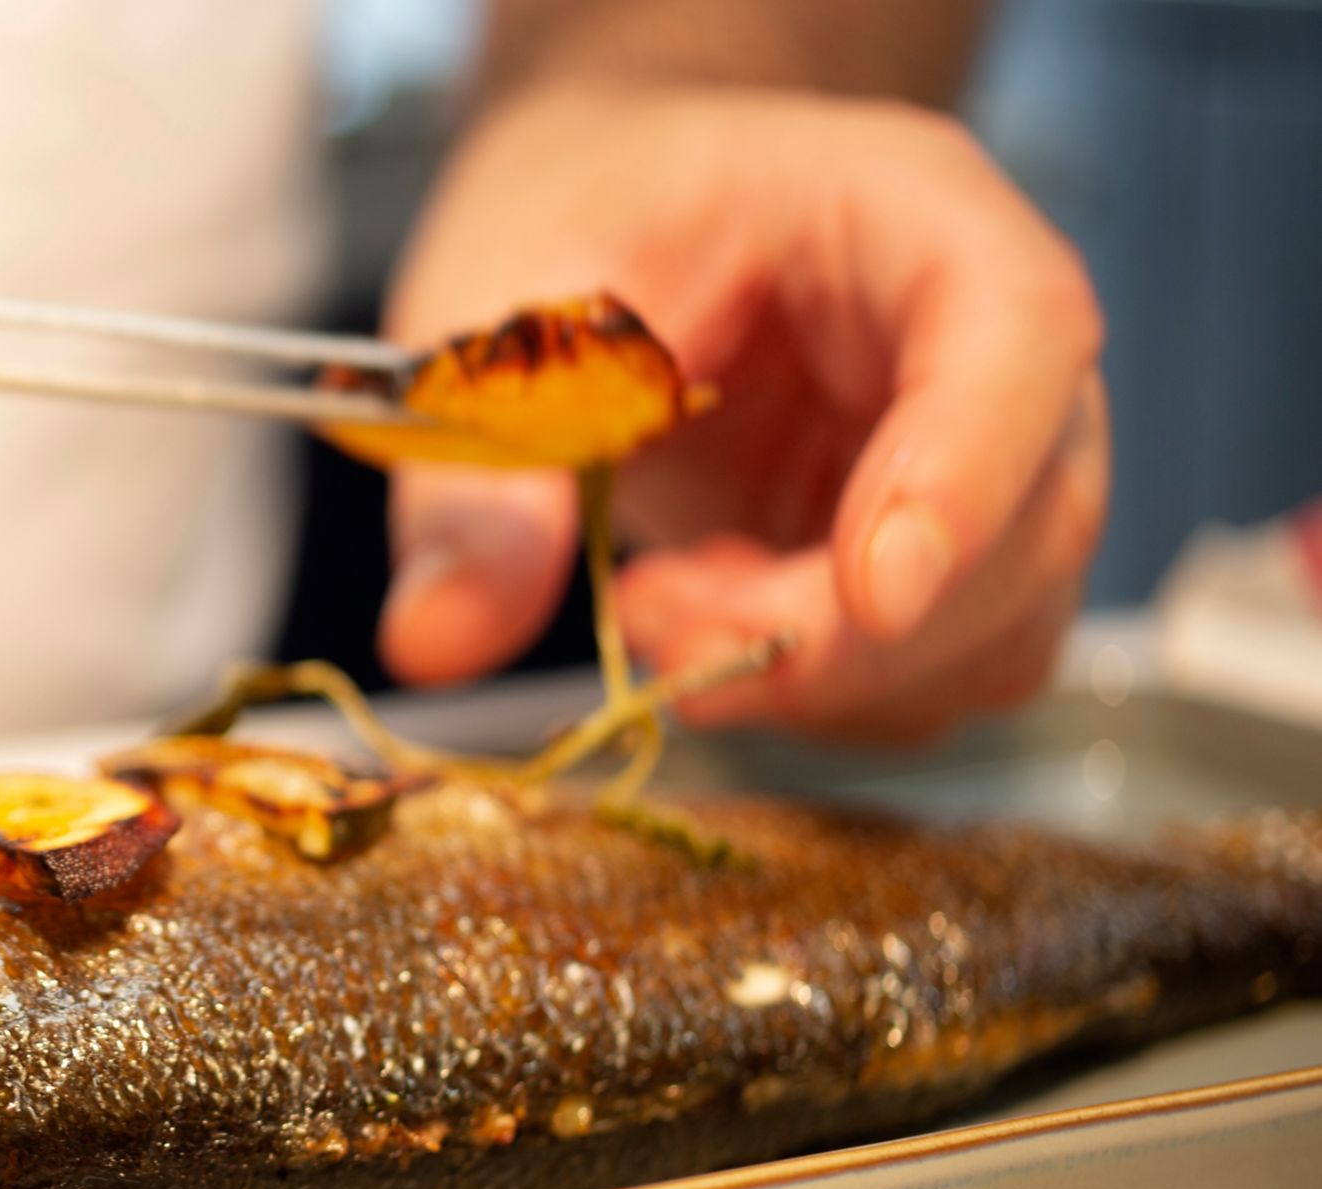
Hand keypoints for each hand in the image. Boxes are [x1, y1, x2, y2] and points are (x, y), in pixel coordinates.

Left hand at [379, 86, 1106, 743]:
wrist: (613, 221)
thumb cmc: (584, 220)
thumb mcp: (496, 315)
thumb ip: (477, 483)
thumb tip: (438, 636)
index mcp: (911, 216)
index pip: (1017, 334)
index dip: (964, 478)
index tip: (868, 594)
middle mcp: (993, 344)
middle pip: (1025, 524)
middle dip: (835, 629)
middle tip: (652, 622)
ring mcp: (990, 465)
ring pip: (992, 633)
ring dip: (817, 678)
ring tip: (657, 603)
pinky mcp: (945, 564)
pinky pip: (932, 680)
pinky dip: (815, 698)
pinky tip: (705, 617)